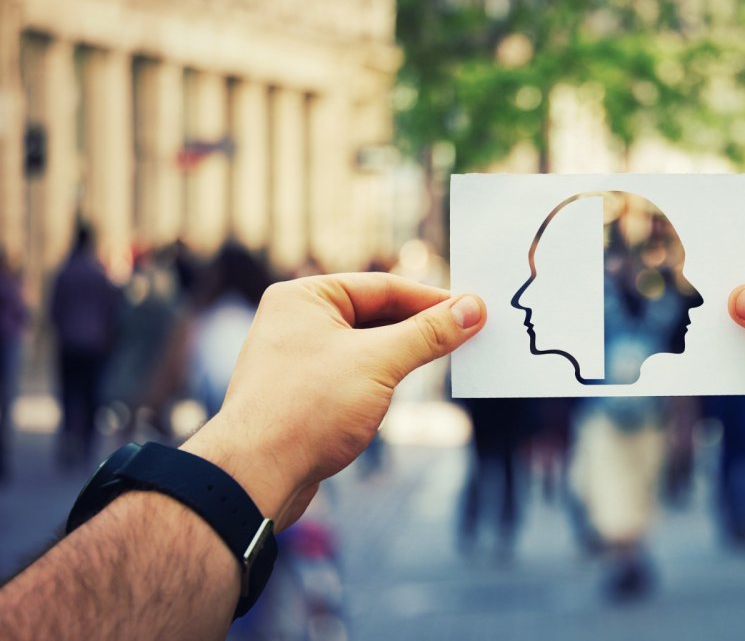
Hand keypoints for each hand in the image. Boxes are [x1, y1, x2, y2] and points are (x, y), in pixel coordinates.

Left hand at [182, 273, 485, 528]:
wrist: (254, 476)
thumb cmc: (307, 409)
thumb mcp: (379, 362)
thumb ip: (429, 333)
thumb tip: (472, 309)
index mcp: (304, 297)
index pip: (383, 287)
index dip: (432, 299)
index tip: (472, 309)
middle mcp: (296, 322)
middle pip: (375, 314)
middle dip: (421, 327)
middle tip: (468, 334)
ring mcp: (297, 359)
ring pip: (366, 347)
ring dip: (404, 354)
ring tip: (446, 360)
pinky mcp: (302, 394)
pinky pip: (354, 374)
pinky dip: (384, 378)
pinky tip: (405, 390)